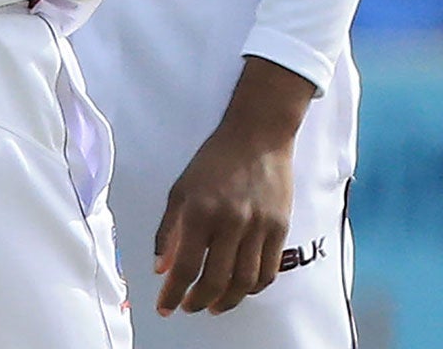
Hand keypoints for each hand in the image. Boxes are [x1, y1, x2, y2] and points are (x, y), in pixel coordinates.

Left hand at [153, 58, 313, 315]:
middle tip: (190, 306)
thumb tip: (163, 269)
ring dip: (227, 301)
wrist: (258, 135)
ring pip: (244, 282)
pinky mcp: (280, 227)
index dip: (174, 294)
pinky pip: (268, 271)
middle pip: (215, 281)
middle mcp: (230, 221)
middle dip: (198, 302)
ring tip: (214, 305)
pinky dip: (253, 288)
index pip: (186, 267)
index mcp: (201, 211)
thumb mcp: (181, 189)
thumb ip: (169, 231)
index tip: (166, 307)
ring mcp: (258, 226)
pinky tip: (241, 288)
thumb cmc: (216, 158)